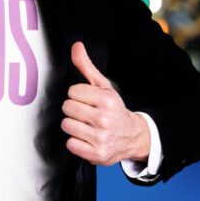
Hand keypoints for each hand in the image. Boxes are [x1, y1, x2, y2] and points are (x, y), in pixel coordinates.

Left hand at [61, 41, 149, 165]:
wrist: (132, 136)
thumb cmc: (114, 109)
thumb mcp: (103, 86)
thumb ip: (87, 66)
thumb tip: (76, 46)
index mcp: (107, 100)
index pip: (72, 92)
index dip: (77, 95)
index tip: (87, 100)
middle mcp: (105, 119)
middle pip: (67, 108)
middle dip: (74, 109)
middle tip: (87, 113)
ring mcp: (100, 138)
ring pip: (66, 125)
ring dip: (73, 125)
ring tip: (86, 125)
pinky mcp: (96, 154)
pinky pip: (70, 144)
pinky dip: (76, 142)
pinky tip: (87, 138)